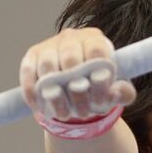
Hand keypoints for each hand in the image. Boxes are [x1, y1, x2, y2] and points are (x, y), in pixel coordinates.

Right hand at [19, 27, 135, 120]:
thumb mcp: (116, 90)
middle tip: (83, 113)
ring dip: (55, 94)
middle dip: (76, 90)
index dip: (98, 78)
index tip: (100, 101)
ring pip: (48, 66)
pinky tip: (39, 107)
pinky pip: (28, 71)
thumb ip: (123, 92)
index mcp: (96, 40)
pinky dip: (32, 91)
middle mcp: (72, 37)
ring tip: (64, 114)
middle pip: (71, 59)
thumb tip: (114, 93)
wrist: (76, 84)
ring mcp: (50, 45)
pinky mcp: (32, 56)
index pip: (96, 51)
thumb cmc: (98, 85)